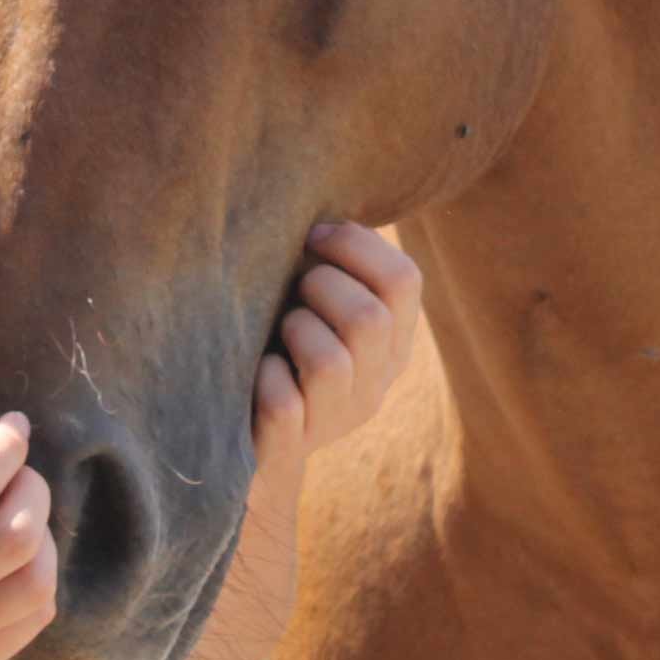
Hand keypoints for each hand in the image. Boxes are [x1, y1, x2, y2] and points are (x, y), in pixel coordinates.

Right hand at [0, 408, 57, 659]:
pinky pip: (38, 614)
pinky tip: (12, 558)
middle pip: (17, 535)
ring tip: (17, 515)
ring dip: (43, 533)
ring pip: (38, 581)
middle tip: (16, 473)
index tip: (13, 425)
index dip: (6, 445)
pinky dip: (40, 573)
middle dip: (32, 486)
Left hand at [254, 220, 424, 473]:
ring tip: (279, 333)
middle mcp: (375, 384)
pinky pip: (282, 404)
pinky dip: (264, 378)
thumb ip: (335, 264)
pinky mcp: (291, 447)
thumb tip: (320, 211)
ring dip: (295, 331)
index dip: (355, 244)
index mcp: (393, 341)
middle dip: (320, 287)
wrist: (254, 443)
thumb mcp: (320, 305)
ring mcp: (336, 421)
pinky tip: (257, 371)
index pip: (404, 280)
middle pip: (369, 319)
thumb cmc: (282, 345)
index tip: (311, 236)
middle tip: (294, 292)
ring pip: (329, 363)